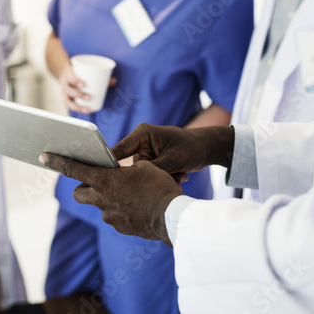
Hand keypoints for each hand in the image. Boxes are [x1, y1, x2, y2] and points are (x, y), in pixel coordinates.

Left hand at [40, 153, 183, 245]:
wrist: (172, 216)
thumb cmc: (159, 186)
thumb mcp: (143, 167)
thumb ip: (125, 169)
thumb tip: (121, 175)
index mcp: (105, 180)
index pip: (73, 169)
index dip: (57, 161)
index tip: (44, 156)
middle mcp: (102, 199)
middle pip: (79, 193)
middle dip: (83, 187)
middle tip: (98, 182)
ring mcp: (109, 216)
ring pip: (99, 205)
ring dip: (106, 199)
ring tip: (127, 195)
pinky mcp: (120, 227)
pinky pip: (114, 216)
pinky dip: (120, 210)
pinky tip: (136, 207)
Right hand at [58, 65, 116, 113]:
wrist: (65, 74)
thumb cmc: (77, 73)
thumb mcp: (85, 71)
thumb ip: (100, 75)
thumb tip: (114, 80)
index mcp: (68, 75)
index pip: (70, 78)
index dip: (76, 81)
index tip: (84, 85)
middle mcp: (64, 85)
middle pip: (69, 90)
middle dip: (78, 95)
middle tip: (89, 97)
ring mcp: (64, 93)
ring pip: (67, 101)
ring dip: (78, 106)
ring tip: (88, 109)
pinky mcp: (66, 100)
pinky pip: (70, 107)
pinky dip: (77, 110)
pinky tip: (84, 113)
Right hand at [112, 123, 234, 175]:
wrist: (208, 148)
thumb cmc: (192, 147)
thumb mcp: (173, 159)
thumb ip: (153, 169)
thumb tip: (136, 180)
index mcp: (142, 134)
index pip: (119, 150)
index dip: (110, 164)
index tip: (104, 179)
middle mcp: (141, 143)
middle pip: (133, 166)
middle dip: (150, 175)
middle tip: (170, 177)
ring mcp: (146, 153)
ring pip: (144, 174)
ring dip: (161, 178)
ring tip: (180, 175)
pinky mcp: (152, 162)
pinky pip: (151, 176)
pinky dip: (165, 179)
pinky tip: (181, 176)